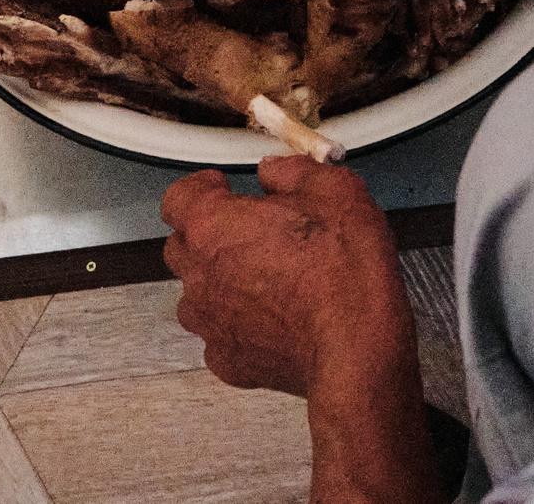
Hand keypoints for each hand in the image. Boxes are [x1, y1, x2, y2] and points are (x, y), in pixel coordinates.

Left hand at [162, 156, 414, 398]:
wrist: (356, 349)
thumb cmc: (343, 271)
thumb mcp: (334, 191)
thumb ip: (293, 172)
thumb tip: (275, 173)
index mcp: (214, 225)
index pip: (178, 198)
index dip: (200, 188)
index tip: (222, 188)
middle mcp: (200, 274)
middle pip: (182, 245)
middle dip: (208, 233)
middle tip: (251, 230)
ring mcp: (210, 323)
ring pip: (198, 294)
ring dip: (221, 281)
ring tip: (267, 278)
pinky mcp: (228, 361)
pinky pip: (221, 334)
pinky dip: (240, 324)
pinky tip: (277, 317)